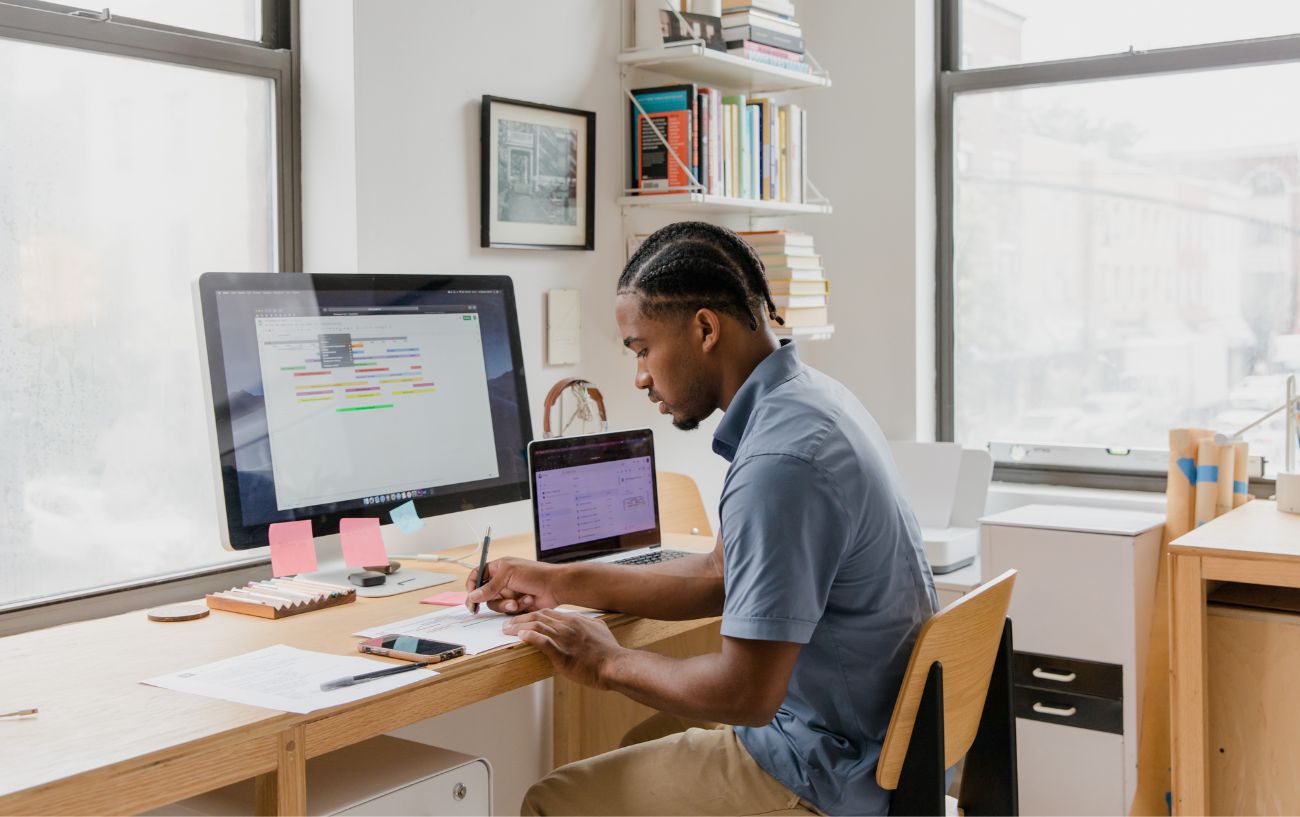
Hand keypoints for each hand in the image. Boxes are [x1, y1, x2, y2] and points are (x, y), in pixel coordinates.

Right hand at [465, 557, 561, 613]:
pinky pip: (508, 611)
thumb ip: (489, 586)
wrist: (555, 587)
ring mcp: (509, 593)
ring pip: (496, 605)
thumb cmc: (535, 574)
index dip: (471, 586)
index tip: (470, 598)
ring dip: (506, 604)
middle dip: (489, 600)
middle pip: (484, 594)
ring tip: (518, 601)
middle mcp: (502, 580)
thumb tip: (472, 596)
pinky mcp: (516, 605)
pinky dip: (517, 607)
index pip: (477, 575)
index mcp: (498, 568)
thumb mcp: (509, 575)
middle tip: (477, 610)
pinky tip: (528, 600)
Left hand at [503, 610, 623, 688]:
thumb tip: (588, 624)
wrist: (615, 665)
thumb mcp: (601, 630)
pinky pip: (542, 642)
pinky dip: (530, 637)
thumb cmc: (609, 652)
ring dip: (519, 627)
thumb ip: (590, 625)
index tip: (523, 619)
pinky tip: (521, 637)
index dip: (532, 614)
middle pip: (539, 617)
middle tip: (507, 624)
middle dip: (520, 619)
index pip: (548, 613)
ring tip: (507, 630)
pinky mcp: (562, 654)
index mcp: (576, 620)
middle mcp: (568, 626)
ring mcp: (565, 639)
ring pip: (537, 626)